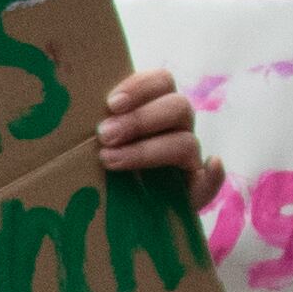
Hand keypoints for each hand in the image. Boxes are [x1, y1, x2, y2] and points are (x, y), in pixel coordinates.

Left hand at [95, 67, 219, 203]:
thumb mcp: (91, 142)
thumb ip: (85, 124)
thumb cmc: (98, 165)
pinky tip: (209, 169)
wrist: (118, 210)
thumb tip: (79, 107)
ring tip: (110, 160)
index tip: (111, 103)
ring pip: (186, 142)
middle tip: (104, 134)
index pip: (161, 81)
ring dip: (149, 150)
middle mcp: (177, 127)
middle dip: (140, 120)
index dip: (140, 87)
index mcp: (156, 106)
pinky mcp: (196, 187)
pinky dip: (213, 175)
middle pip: (177, 107)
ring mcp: (189, 157)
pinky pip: (211, 179)